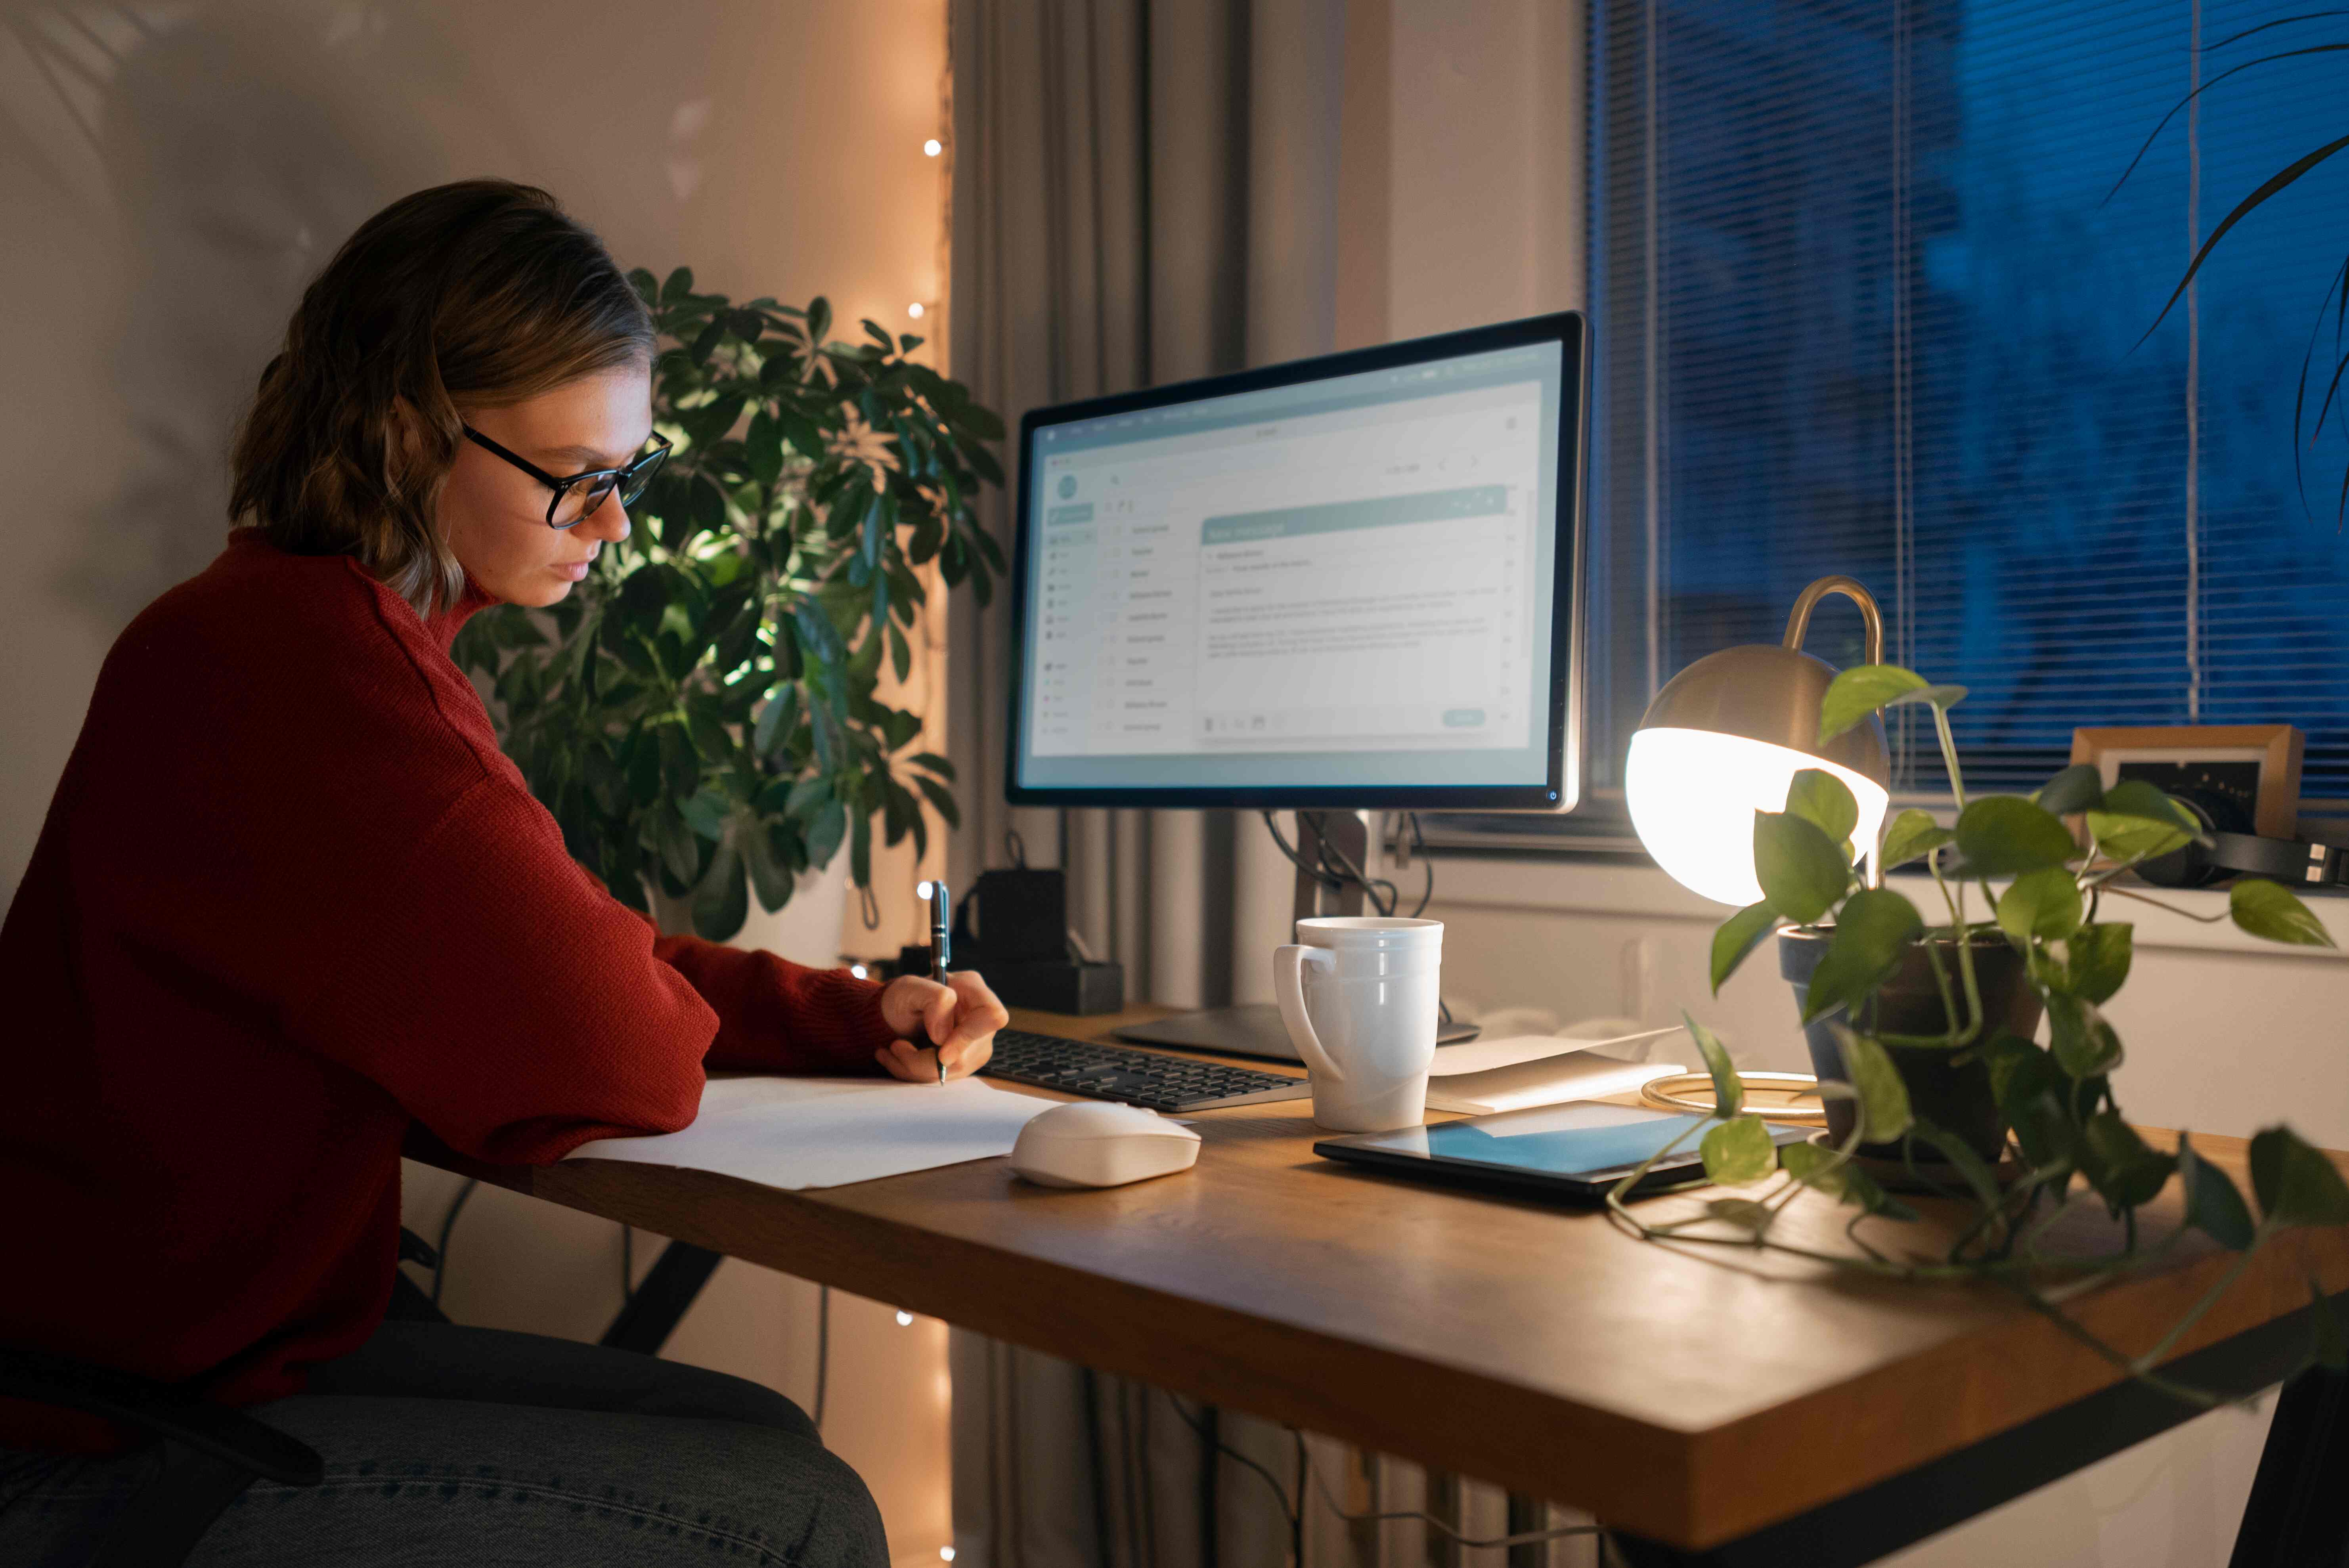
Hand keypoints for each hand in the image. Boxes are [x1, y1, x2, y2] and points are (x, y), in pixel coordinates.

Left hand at [877, 970, 1006, 1081]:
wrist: (896, 1013)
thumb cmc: (904, 996)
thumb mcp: (909, 988)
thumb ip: (934, 1000)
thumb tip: (944, 1036)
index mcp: (972, 990)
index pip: (992, 1016)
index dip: (968, 1037)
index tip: (939, 1052)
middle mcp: (981, 1017)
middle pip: (967, 1055)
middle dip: (924, 1059)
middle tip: (896, 1046)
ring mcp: (977, 1042)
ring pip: (953, 1071)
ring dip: (915, 1067)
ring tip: (896, 1049)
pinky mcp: (967, 1061)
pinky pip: (943, 1077)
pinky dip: (916, 1072)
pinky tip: (903, 1057)